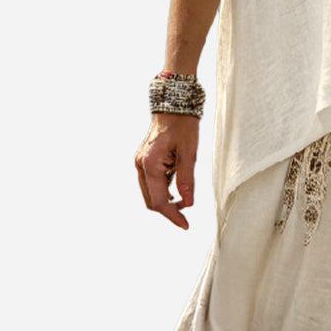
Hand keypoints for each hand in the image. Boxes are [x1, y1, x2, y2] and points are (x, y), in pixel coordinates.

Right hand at [134, 113, 198, 229]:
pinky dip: (164, 190)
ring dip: (166, 200)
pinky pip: (152, 183)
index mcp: (150, 165)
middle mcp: (141, 165)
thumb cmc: (182, 125)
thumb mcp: (189, 153)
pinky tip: (177, 188)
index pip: (159, 201)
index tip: (186, 225)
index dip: (172, 216)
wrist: (173, 105)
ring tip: (184, 199)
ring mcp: (140, 163)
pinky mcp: (144, 160)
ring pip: (150, 193)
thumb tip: (188, 203)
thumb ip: (187, 179)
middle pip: (151, 200)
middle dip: (168, 210)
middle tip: (186, 215)